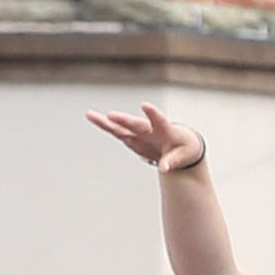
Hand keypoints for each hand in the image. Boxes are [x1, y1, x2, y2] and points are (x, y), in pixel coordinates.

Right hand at [88, 103, 207, 176]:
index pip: (159, 121)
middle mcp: (150, 128)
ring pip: (121, 127)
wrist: (179, 144)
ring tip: (90, 114)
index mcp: (166, 131)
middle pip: (136, 124)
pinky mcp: (131, 137)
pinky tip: (91, 116)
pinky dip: (105, 125)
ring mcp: (139, 132)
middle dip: (124, 121)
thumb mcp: (183, 156)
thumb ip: (173, 161)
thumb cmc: (184, 149)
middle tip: (111, 116)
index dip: (153, 114)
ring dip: (107, 122)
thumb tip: (164, 169)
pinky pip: (116, 131)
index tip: (145, 105)